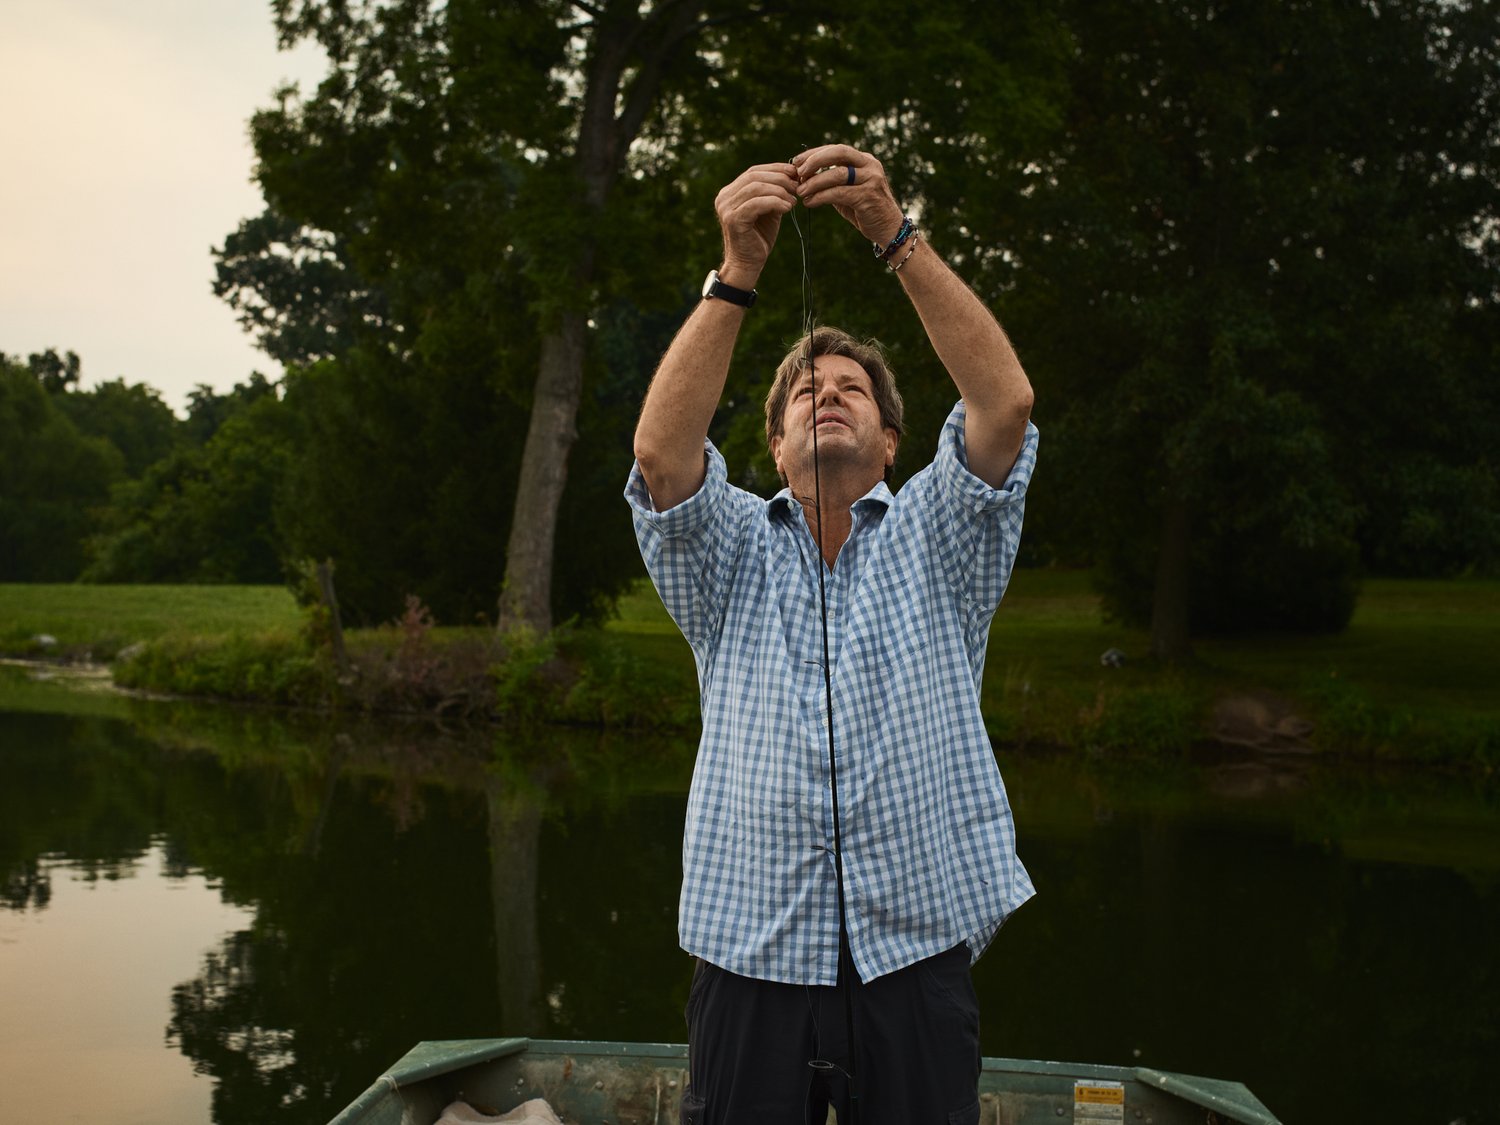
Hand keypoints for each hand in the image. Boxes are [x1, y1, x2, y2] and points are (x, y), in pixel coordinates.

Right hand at [715, 162, 799, 281]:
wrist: (747, 263)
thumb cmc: (758, 237)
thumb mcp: (768, 210)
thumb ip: (774, 193)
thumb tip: (792, 175)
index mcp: (730, 192)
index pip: (753, 171)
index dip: (775, 169)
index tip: (795, 172)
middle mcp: (724, 197)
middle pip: (754, 176)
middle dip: (779, 179)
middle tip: (797, 186)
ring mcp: (726, 207)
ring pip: (757, 187)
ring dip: (780, 191)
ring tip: (793, 200)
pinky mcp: (733, 219)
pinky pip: (757, 203)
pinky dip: (775, 202)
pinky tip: (787, 208)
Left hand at [792, 144, 903, 245]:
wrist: (888, 229)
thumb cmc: (864, 209)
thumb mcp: (847, 190)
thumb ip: (831, 181)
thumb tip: (804, 176)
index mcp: (864, 160)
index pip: (836, 149)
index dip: (814, 153)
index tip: (796, 161)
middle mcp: (869, 165)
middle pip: (838, 153)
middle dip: (815, 160)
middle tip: (798, 172)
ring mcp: (871, 179)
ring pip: (837, 173)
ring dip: (815, 182)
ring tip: (801, 191)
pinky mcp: (868, 196)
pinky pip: (839, 193)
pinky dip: (821, 197)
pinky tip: (809, 202)